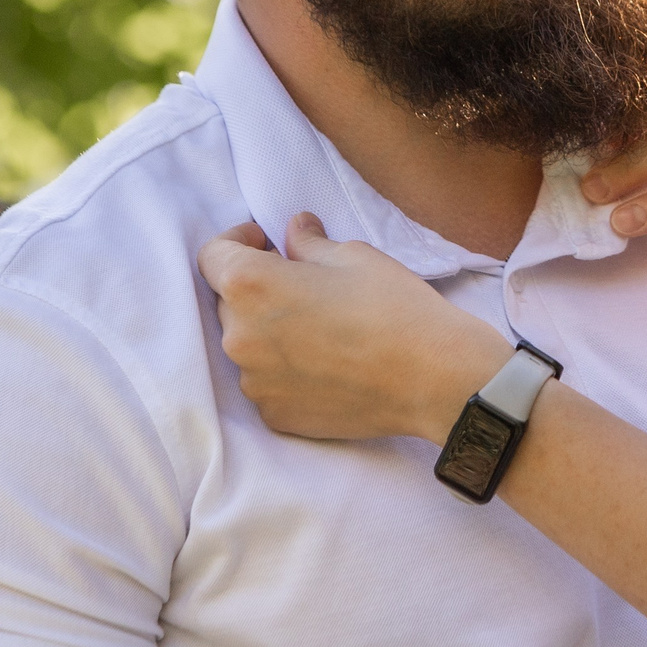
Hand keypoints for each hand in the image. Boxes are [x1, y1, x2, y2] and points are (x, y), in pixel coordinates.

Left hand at [197, 214, 510, 442]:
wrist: (433, 378)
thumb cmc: (394, 307)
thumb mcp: (352, 256)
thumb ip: (308, 243)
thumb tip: (294, 230)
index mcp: (250, 286)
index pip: (213, 255)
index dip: (237, 240)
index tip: (265, 241)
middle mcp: (239, 337)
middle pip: (228, 302)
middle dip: (256, 287)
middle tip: (302, 284)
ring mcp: (255, 383)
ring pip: (248, 345)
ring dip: (269, 331)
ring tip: (319, 329)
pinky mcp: (275, 415)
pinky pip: (267, 383)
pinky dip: (285, 370)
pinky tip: (327, 364)